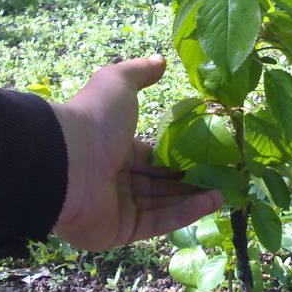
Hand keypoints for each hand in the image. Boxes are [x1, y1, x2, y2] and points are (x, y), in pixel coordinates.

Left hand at [49, 55, 223, 251]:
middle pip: (158, 184)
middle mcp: (113, 180)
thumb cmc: (94, 121)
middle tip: (221, 177)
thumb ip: (140, 72)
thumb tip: (161, 59)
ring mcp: (115, 209)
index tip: (205, 155)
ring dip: (194, 198)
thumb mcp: (118, 84)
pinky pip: (158, 223)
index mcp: (112, 150)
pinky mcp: (119, 232)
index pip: (150, 158)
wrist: (66, 160)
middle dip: (189, 181)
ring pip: (162, 205)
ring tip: (225, 192)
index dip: (176, 158)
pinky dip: (186, 214)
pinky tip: (213, 202)